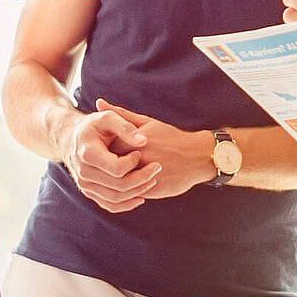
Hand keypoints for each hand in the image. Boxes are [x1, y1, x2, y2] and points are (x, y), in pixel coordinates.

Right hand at [60, 108, 160, 212]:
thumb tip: (143, 141)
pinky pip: (110, 205)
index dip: (133, 162)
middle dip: (142, 178)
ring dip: (138, 191)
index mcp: (88, 154)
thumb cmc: (93, 126)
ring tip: (153, 180)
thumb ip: (125, 127)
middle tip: (157, 167)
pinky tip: (141, 196)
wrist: (70, 138)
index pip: (117, 168)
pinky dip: (127, 204)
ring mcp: (85, 185)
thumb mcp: (107, 118)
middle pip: (119, 186)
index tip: (139, 152)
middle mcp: (84, 173)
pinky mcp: (89, 192)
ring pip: (116, 198)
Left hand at [96, 99, 215, 198]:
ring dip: (118, 180)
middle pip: (111, 166)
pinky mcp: (155, 190)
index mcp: (135, 140)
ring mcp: (147, 174)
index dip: (103, 150)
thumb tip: (98, 103)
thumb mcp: (147, 122)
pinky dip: (129, 190)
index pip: (105, 148)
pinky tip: (132, 183)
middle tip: (111, 164)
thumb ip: (120, 114)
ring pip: (121, 182)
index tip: (106, 150)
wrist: (198, 157)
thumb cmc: (171, 137)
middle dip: (108, 166)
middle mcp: (140, 158)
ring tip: (122, 174)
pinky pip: (133, 193)